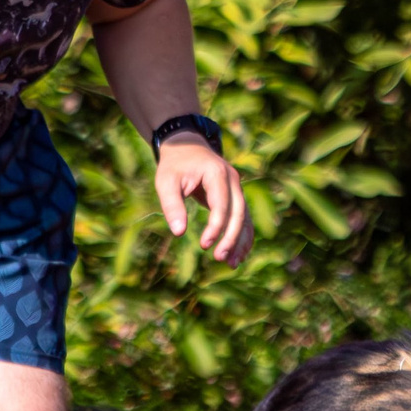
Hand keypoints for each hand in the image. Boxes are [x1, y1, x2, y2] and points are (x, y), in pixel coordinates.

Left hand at [154, 137, 252, 265]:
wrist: (187, 147)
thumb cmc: (174, 166)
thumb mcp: (166, 182)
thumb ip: (172, 205)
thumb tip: (179, 232)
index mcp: (217, 174)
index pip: (221, 205)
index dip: (216, 227)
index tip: (204, 245)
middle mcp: (233, 180)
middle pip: (239, 212)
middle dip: (231, 238)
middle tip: (220, 258)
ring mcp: (238, 188)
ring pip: (245, 218)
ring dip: (241, 241)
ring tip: (232, 264)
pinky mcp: (236, 196)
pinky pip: (244, 218)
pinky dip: (243, 236)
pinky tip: (239, 255)